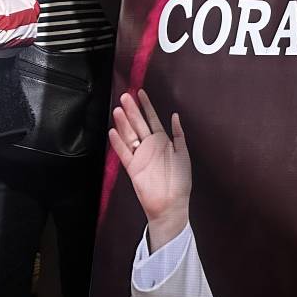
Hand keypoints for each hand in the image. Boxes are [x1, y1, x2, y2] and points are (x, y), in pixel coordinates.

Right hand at [109, 90, 191, 250]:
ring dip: (124, 123)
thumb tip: (175, 115)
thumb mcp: (183, 154)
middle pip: (138, 124)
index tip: (140, 92)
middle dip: (132, 110)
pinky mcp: (132, 168)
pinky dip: (118, 143)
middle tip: (125, 95)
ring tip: (118, 109)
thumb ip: (179, 135)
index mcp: (163, 141)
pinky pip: (124, 153)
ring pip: (129, 136)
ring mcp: (140, 156)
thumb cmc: (180, 180)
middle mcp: (149, 146)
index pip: (152, 119)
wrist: (172, 204)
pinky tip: (113, 131)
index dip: (147, 106)